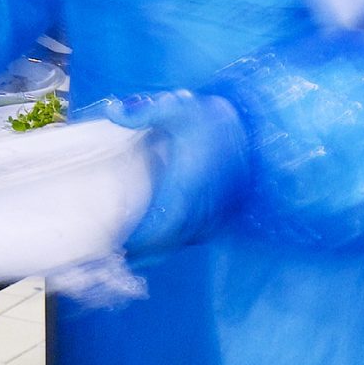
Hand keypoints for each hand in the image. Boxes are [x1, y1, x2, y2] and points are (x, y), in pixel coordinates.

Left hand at [108, 90, 249, 254]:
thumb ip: (144, 111)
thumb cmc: (208, 117)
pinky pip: (202, 234)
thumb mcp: (176, 107)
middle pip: (174, 239)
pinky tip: (166, 243)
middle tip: (121, 257)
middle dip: (148, 251)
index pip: (165, 223)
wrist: (249, 124)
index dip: (145, 239)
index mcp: (189, 182)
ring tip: (136, 256)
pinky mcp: (225, 209)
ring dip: (164, 249)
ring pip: (188, 240)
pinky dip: (183, 242)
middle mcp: (205, 201)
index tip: (122, 246)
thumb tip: (113, 110)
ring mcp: (218, 208)